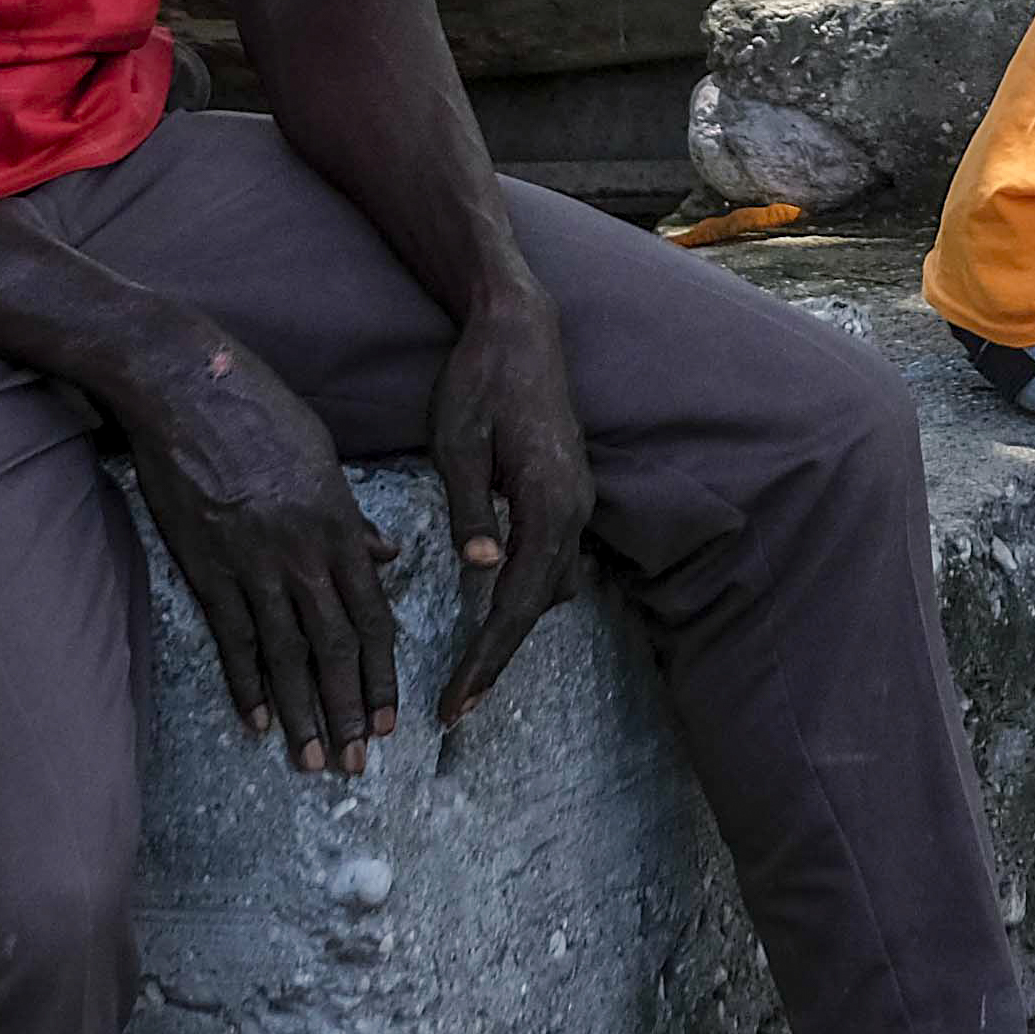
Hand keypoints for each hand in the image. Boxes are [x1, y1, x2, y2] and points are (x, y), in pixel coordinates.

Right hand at [112, 324, 398, 773]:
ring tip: (312, 761)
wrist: (186, 387)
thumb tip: (385, 556)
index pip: (374, 617)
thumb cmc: (260, 410)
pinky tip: (257, 721)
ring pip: (286, 654)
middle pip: (335, 648)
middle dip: (349, 711)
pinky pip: (231, 636)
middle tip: (358, 765)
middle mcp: (303, 554)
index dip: (383, 674)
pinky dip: (245, 682)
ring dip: (302, 712)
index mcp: (340, 526)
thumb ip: (355, 516)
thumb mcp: (324, 457)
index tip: (391, 721)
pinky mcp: (205, 565)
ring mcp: (252, 563)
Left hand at [426, 290, 591, 731]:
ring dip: (515, 625)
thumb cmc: (480, 379)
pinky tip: (493, 604)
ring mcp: (577, 500)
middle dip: (500, 655)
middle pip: (542, 604)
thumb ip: (473, 508)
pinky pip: (553, 559)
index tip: (458, 701)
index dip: (488, 655)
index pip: (519, 600)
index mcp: (549, 501)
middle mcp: (575, 508)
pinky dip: (526, 592)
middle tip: (457, 704)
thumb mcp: (459, 441)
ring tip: (470, 666)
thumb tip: (485, 570)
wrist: (520, 328)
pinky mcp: (566, 492)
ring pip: (552, 585)